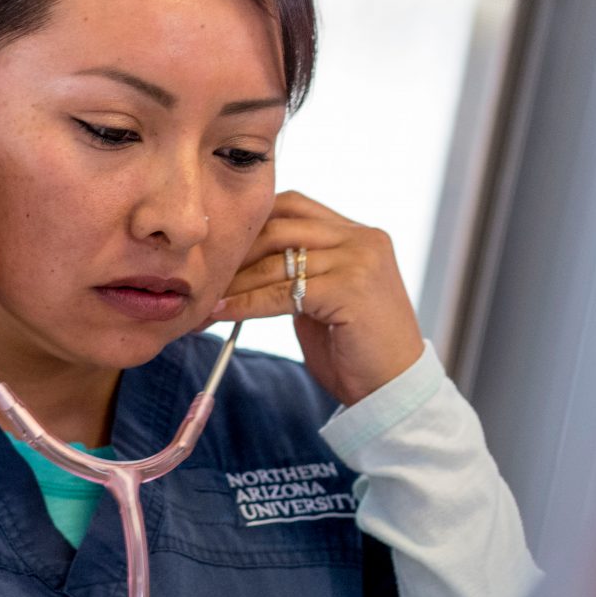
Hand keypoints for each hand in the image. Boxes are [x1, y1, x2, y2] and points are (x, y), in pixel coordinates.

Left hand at [216, 192, 423, 405]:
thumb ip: (300, 273)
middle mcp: (363, 238)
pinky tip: (222, 313)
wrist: (395, 390)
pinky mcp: (350, 288)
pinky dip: (246, 303)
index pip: (293, 207)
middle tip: (200, 276)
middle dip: (236, 253)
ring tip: (204, 299)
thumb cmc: (357, 350)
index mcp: (359, 234)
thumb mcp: (326, 299)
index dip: (253, 225)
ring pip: (277, 260)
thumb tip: (243, 265)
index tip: (219, 252)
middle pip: (280, 227)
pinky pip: (282, 290)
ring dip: (234, 281)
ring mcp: (360, 259)